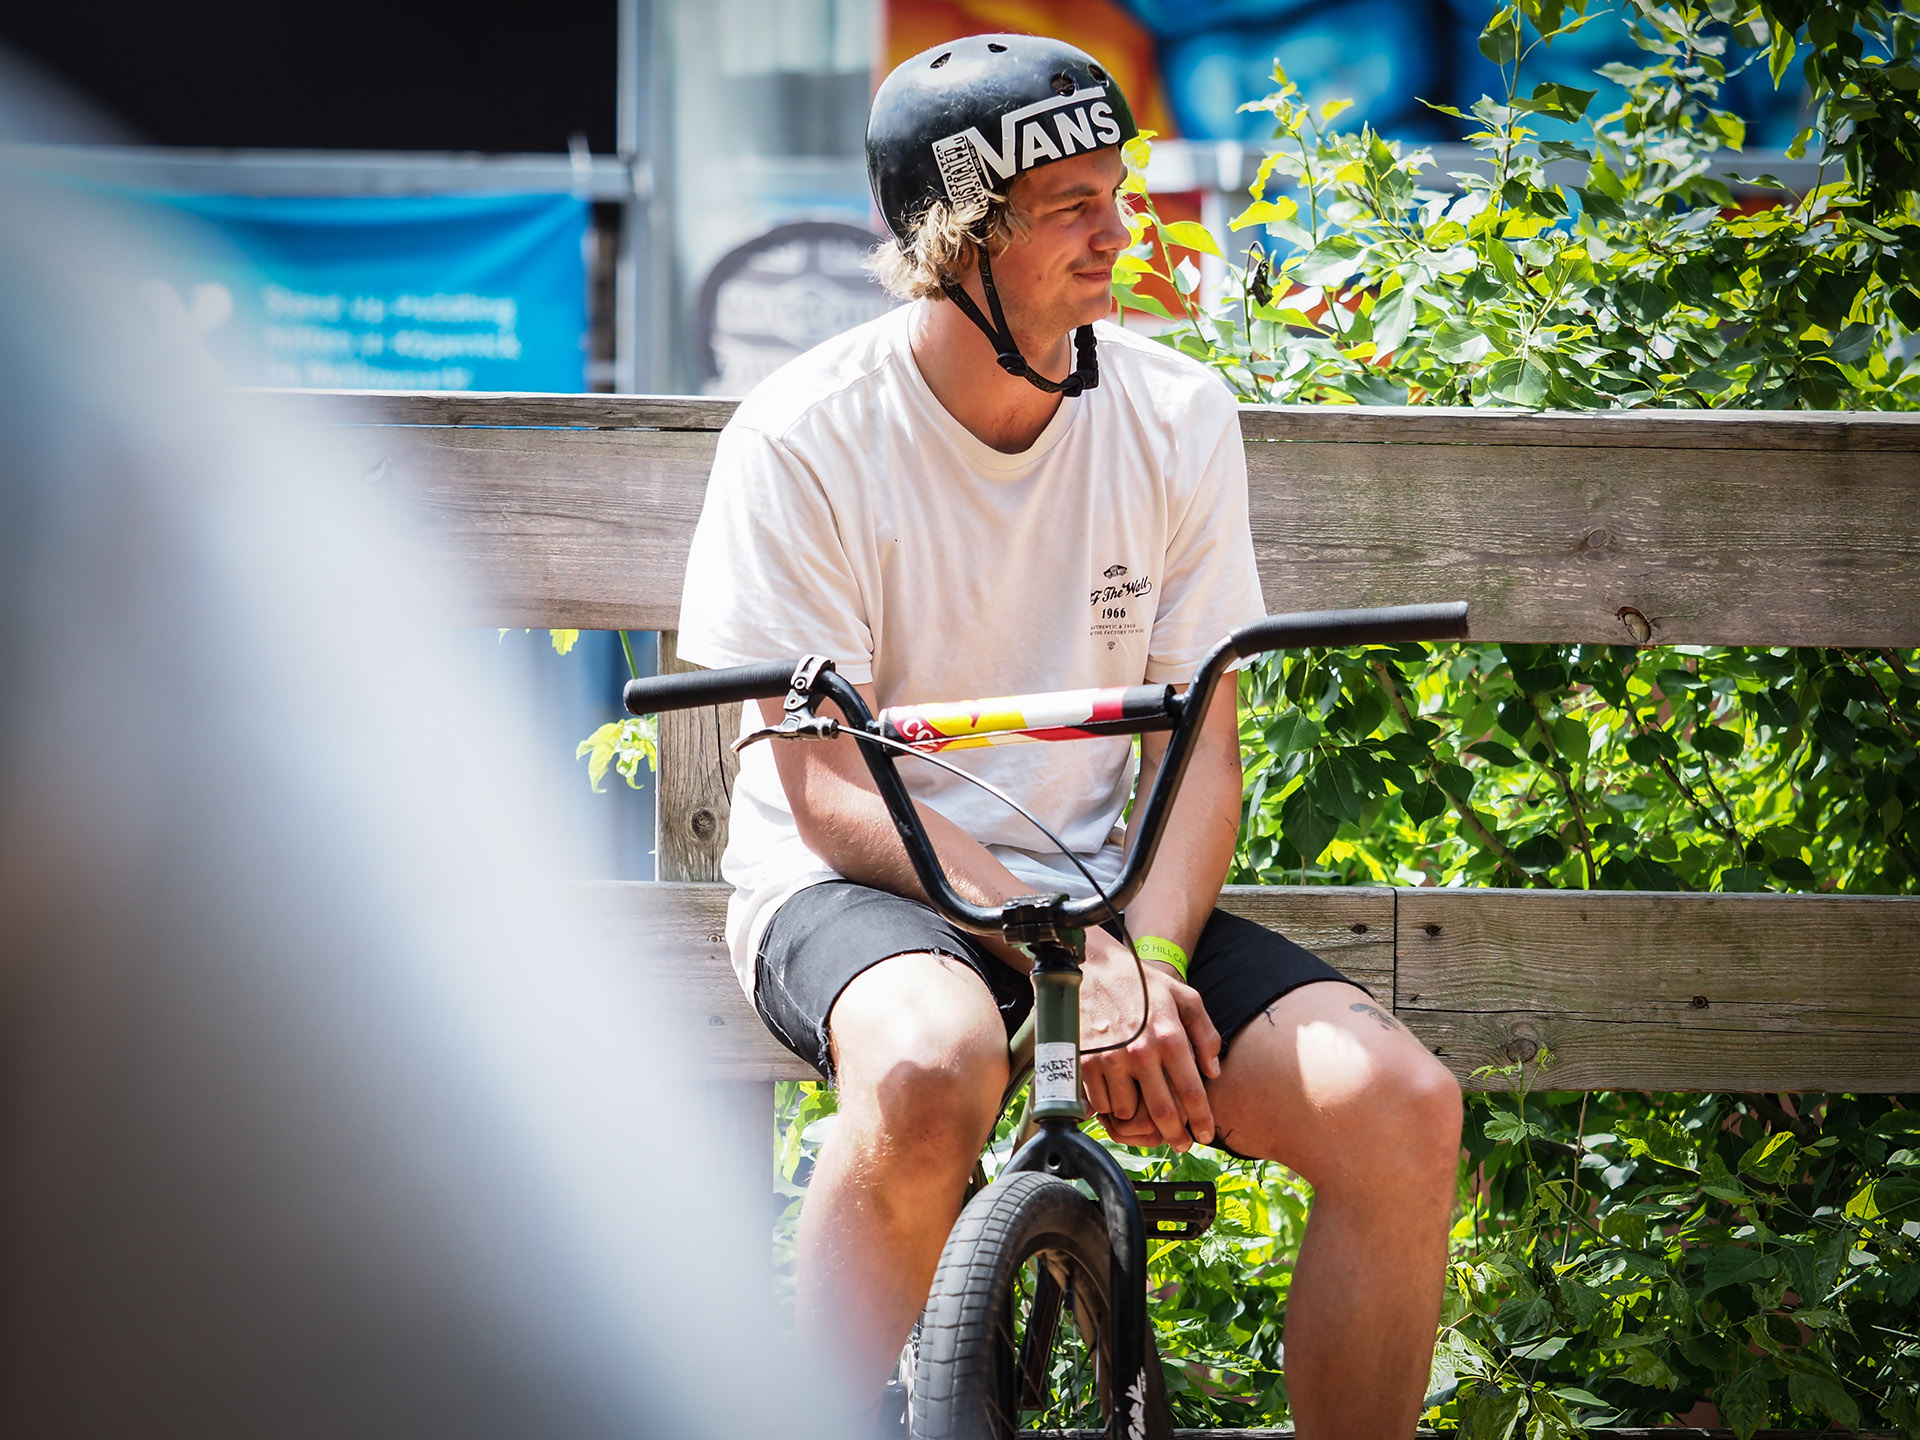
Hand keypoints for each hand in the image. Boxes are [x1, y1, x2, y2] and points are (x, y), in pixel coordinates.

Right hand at [1076, 932, 1220, 1150]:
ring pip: (1127, 1113)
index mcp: (1169, 1037)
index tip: (1205, 1134)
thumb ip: (1205, 1033)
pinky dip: (1108, 1106)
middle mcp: (1140, 1053)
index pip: (1191, 1092)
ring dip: (1136, 1118)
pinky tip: (1115, 1097)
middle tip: (1180, 1144)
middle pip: (1162, 1113)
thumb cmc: (1138, 981)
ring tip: (1142, 1111)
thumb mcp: (1183, 996)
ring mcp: (1110, 1060)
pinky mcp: (1083, 1063)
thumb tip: (1213, 1070)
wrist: (1089, 967)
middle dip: (1175, 1135)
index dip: (1201, 1120)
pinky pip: (1099, 1103)